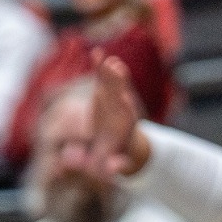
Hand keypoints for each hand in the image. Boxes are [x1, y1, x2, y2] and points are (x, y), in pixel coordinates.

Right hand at [89, 54, 152, 176]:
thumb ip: (114, 167)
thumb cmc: (112, 158)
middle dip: (118, 84)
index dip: (124, 108)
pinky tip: (96, 52)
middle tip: (117, 68)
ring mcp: (114, 101)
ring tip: (108, 59)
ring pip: (112, 85)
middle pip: (120, 96)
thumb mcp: (113, 166)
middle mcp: (121, 112)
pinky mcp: (104, 94)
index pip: (125, 118)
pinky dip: (99, 67)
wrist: (119, 145)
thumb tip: (114, 169)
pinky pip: (101, 79)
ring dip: (110, 72)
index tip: (125, 98)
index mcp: (124, 129)